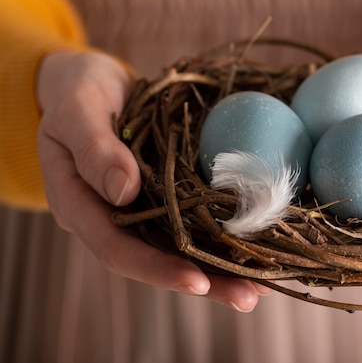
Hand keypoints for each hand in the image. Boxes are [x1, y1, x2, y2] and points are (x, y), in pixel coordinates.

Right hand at [36, 50, 270, 311]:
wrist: (94, 84)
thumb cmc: (79, 91)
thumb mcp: (78, 109)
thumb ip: (94, 147)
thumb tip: (124, 190)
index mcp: (81, 205)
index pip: (117, 249)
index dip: (157, 268)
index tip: (197, 281)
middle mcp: (114, 217)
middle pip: (158, 259)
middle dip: (204, 281)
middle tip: (248, 296)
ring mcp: (142, 209)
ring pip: (181, 247)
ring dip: (222, 268)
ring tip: (264, 284)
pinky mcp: (165, 196)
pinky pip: (194, 220)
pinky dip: (224, 235)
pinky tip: (258, 246)